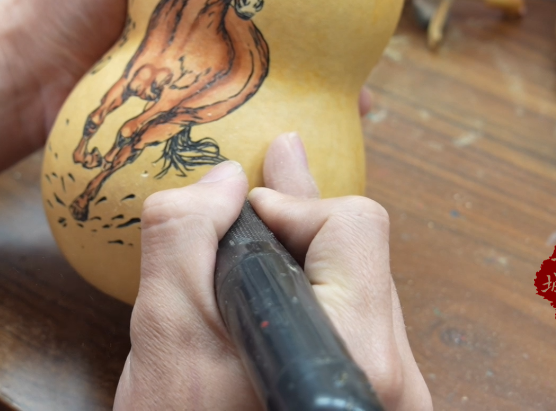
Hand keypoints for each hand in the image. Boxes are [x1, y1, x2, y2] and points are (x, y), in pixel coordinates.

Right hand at [114, 133, 430, 409]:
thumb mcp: (164, 337)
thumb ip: (184, 238)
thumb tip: (225, 181)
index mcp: (356, 354)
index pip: (353, 226)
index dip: (289, 204)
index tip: (234, 215)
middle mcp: (392, 378)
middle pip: (360, 254)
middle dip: (299, 220)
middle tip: (271, 167)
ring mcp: (389, 397)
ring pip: (356, 291)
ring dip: (303, 257)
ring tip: (264, 223)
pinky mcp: (372, 407)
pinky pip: (348, 327)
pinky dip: (308, 297)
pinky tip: (276, 284)